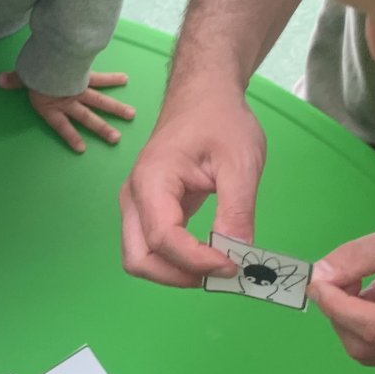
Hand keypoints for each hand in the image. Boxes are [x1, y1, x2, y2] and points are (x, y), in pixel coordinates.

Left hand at [0, 70, 134, 152]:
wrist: (52, 56)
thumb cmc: (37, 69)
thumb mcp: (24, 76)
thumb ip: (15, 81)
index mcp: (52, 105)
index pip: (62, 126)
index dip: (70, 136)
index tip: (81, 148)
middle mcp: (69, 101)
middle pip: (87, 117)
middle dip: (102, 128)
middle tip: (116, 138)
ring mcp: (80, 90)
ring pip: (100, 101)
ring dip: (115, 108)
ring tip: (131, 115)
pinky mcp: (86, 76)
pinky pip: (100, 78)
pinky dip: (112, 78)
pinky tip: (125, 78)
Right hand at [120, 75, 265, 285]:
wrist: (203, 97)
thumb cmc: (221, 121)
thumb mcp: (241, 163)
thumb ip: (237, 211)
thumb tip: (239, 256)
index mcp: (152, 181)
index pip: (163, 239)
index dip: (197, 261)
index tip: (234, 265)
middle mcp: (133, 197)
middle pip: (139, 259)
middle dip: (178, 276)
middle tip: (221, 273)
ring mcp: (135, 205)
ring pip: (140, 258)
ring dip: (175, 273)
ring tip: (215, 266)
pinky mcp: (146, 210)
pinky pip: (151, 248)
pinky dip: (175, 262)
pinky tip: (207, 256)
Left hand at [310, 207, 374, 368]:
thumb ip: (361, 256)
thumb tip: (320, 276)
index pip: (373, 327)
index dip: (337, 305)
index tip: (319, 279)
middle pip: (367, 346)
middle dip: (340, 313)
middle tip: (340, 276)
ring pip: (373, 353)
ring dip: (353, 320)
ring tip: (367, 282)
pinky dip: (370, 327)